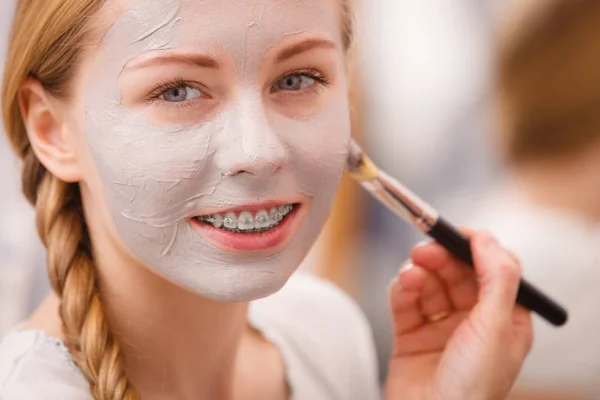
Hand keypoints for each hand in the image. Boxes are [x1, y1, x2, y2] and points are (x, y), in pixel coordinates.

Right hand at [385, 231, 532, 399]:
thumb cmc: (472, 387)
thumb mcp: (496, 327)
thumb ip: (497, 278)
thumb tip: (487, 238)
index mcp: (504, 321)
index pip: (492, 270)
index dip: (473, 248)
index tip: (453, 233)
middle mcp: (473, 322)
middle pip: (456, 273)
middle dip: (440, 259)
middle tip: (423, 250)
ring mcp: (440, 329)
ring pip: (429, 284)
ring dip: (419, 273)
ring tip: (410, 274)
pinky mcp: (411, 336)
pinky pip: (406, 302)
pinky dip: (402, 290)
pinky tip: (402, 286)